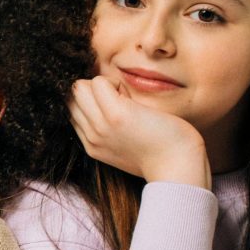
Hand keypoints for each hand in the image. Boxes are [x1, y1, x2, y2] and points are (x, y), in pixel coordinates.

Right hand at [70, 76, 210, 185]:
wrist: (179, 168)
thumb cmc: (163, 154)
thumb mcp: (127, 146)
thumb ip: (112, 130)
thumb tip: (114, 100)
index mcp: (92, 145)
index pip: (72, 111)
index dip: (91, 101)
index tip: (116, 107)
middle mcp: (91, 137)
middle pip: (71, 98)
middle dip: (92, 90)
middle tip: (120, 100)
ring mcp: (101, 127)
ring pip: (78, 87)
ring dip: (102, 84)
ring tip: (124, 97)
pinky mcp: (116, 115)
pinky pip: (98, 82)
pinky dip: (113, 81)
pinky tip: (130, 96)